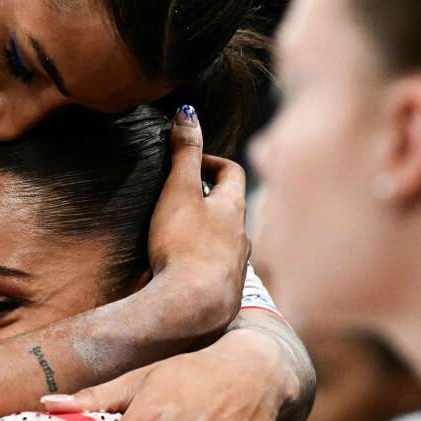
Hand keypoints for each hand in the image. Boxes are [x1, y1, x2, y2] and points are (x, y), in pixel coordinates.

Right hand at [147, 105, 249, 336]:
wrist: (194, 308)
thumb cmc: (185, 245)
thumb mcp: (179, 192)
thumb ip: (183, 153)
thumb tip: (187, 112)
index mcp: (234, 209)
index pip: (232, 173)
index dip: (211, 162)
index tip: (188, 164)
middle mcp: (242, 237)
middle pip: (231, 208)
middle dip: (210, 198)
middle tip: (182, 197)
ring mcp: (236, 268)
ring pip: (227, 241)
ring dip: (208, 233)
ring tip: (180, 234)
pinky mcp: (224, 294)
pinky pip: (217, 270)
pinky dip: (203, 262)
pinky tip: (184, 270)